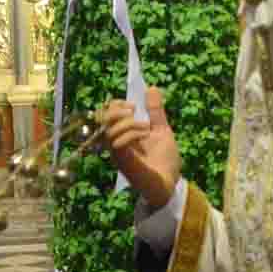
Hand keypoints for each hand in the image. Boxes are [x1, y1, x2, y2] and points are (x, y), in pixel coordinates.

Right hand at [100, 87, 181, 209]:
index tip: (134, 104)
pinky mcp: (122, 161)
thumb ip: (156, 111)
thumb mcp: (162, 130)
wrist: (171, 182)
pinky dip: (130, 134)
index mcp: (122, 133)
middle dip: (117, 110)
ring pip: (107, 129)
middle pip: (101, 118)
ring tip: (145, 127)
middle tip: (134, 111)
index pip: (106, 113)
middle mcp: (116, 142)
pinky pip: (116, 143)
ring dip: (127, 123)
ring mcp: (117, 152)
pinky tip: (145, 135)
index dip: (116, 104)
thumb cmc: (165, 159)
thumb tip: (152, 88)